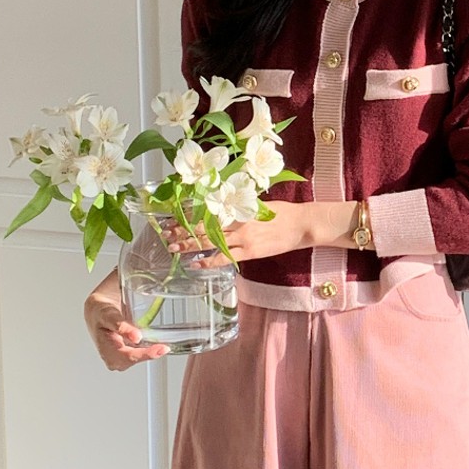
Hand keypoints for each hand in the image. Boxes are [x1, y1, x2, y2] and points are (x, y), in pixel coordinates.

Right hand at [84, 271, 168, 369]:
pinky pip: (139, 354)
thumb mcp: (108, 313)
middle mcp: (111, 356)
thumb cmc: (100, 311)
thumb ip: (120, 325)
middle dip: (149, 355)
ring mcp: (119, 356)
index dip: (145, 354)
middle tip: (164, 347)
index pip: (128, 357)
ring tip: (162, 346)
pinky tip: (157, 344)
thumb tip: (136, 337)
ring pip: (137, 359)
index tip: (160, 349)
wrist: (98, 309)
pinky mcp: (126, 353)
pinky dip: (149, 349)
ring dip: (150, 353)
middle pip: (134, 360)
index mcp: (105, 348)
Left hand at [163, 201, 313, 264]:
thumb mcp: (259, 204)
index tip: (174, 218)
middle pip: (204, 227)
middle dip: (184, 231)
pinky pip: (226, 257)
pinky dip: (209, 261)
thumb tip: (223, 207)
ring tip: (174, 249)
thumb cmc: (283, 212)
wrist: (301, 224)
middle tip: (166, 235)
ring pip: (211, 242)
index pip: (207, 212)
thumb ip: (240, 207)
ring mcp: (244, 238)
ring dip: (191, 246)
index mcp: (239, 208)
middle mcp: (238, 222)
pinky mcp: (251, 252)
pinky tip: (197, 264)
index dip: (189, 216)